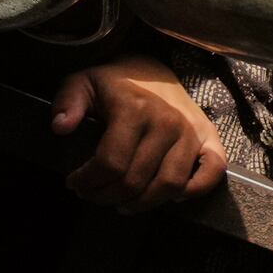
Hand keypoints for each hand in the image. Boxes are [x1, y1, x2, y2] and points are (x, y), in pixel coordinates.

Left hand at [51, 54, 227, 212]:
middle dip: (107, 195)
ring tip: (123, 203)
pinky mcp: (209, 139)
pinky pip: (211, 174)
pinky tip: (172, 197)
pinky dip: (194, 191)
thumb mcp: (83, 82)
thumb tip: (61, 128)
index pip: (111, 163)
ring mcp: (191, 133)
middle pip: (136, 180)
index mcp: (135, 109)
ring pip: (169, 185)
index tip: (75, 184)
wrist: (153, 69)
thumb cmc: (115, 82)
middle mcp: (167, 122)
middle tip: (94, 195)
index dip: (88, 181)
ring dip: (143, 203)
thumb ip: (68, 102)